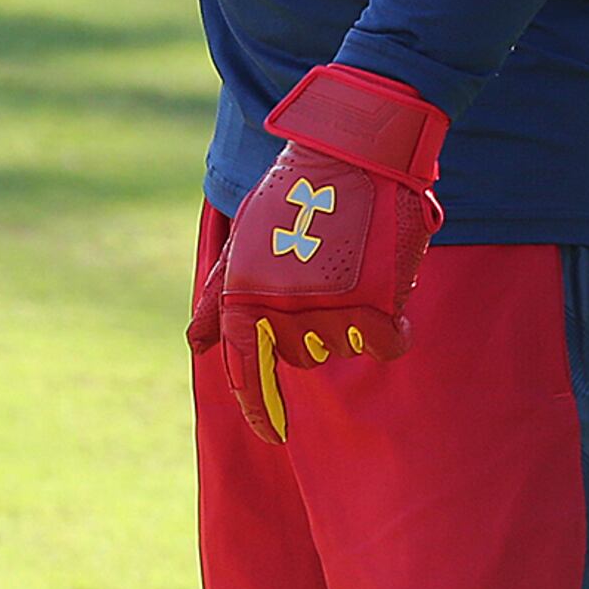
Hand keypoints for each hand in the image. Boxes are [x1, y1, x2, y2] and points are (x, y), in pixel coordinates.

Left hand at [191, 64, 448, 440]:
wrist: (351, 153)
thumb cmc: (294, 196)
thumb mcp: (245, 240)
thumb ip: (222, 297)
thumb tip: (197, 344)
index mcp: (243, 295)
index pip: (246, 370)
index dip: (258, 408)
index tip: (274, 434)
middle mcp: (280, 309)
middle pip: (303, 356)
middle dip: (313, 325)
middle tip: (321, 273)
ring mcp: (329, 310)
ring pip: (344, 347)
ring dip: (350, 318)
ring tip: (348, 263)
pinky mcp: (377, 304)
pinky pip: (388, 343)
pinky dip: (391, 326)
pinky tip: (386, 288)